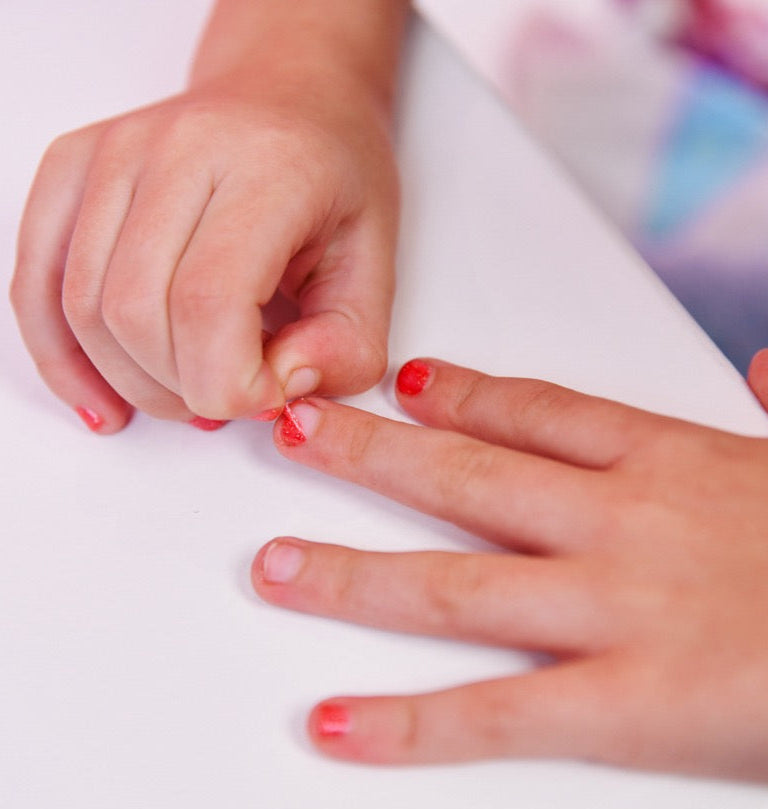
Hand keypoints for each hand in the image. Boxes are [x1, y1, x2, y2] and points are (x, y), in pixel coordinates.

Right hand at [10, 75, 396, 431]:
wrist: (290, 98)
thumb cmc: (336, 180)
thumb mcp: (379, 270)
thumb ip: (345, 349)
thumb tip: (278, 395)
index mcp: (269, 169)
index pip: (208, 303)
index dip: (228, 384)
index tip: (263, 397)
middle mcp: (180, 148)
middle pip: (136, 314)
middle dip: (183, 389)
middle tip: (229, 396)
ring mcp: (115, 153)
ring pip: (84, 309)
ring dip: (134, 381)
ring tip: (188, 389)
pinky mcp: (74, 168)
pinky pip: (36, 283)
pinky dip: (62, 357)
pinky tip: (101, 398)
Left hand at [251, 349, 767, 792]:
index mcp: (680, 459)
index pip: (543, 411)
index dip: (466, 393)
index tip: (409, 381)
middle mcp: (626, 522)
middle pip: (466, 476)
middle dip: (366, 453)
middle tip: (293, 430)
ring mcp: (619, 608)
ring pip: (451, 582)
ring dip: (348, 573)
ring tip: (271, 563)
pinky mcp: (636, 704)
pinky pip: (497, 716)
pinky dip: (410, 724)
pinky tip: (336, 723)